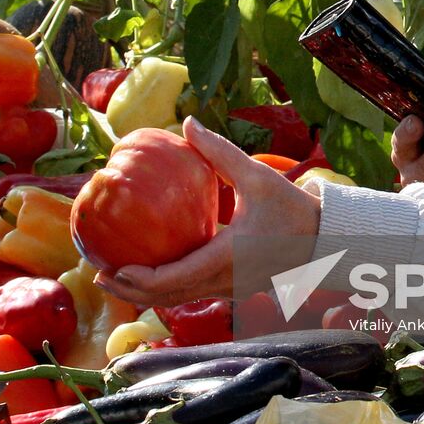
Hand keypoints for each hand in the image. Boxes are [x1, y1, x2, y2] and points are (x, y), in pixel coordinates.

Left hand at [94, 116, 321, 308]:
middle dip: (130, 290)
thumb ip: (220, 152)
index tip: (114, 268)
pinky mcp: (234, 290)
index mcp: (227, 257)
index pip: (174, 279)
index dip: (140, 279)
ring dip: (145, 292)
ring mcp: (230, 291)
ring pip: (179, 300)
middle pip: (168, 297)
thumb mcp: (257, 176)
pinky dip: (166, 289)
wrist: (326, 239)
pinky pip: (193, 294)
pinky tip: (150, 272)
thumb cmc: (292, 208)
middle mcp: (225, 281)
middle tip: (97, 275)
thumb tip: (187, 123)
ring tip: (114, 276)